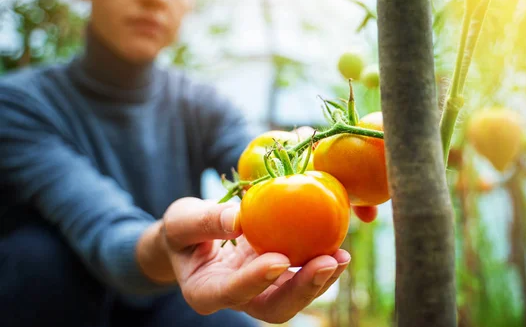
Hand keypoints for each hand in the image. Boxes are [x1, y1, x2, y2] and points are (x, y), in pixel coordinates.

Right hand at [161, 197, 350, 323]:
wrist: (193, 240)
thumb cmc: (182, 232)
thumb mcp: (182, 220)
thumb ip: (205, 220)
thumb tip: (238, 218)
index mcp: (205, 291)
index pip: (231, 292)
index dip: (257, 280)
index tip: (280, 260)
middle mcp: (237, 300)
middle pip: (272, 308)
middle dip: (302, 290)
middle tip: (327, 263)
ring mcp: (260, 291)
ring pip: (293, 298)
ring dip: (320, 280)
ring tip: (341, 256)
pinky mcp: (277, 278)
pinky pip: (301, 277)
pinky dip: (320, 265)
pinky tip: (339, 249)